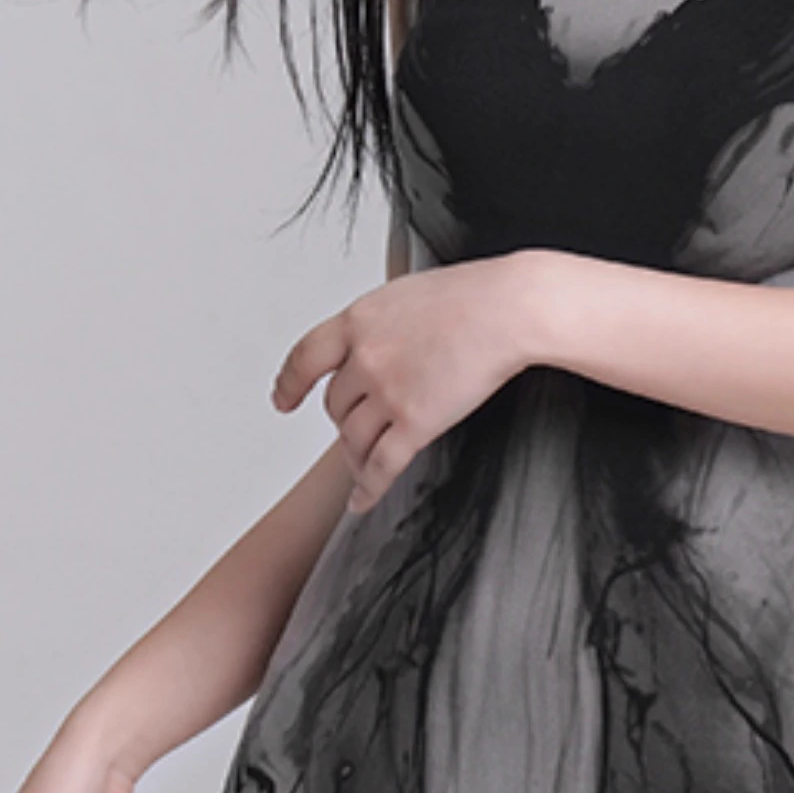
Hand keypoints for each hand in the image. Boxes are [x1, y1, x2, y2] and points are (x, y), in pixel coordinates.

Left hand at [272, 252, 550, 511]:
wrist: (509, 309)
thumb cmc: (473, 295)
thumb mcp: (406, 293)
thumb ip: (381, 321)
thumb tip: (375, 337)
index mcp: (358, 321)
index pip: (305, 358)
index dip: (290, 384)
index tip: (284, 399)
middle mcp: (365, 357)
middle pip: (335, 405)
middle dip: (345, 420)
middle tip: (356, 428)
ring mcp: (387, 392)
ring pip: (353, 438)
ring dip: (356, 456)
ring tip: (363, 465)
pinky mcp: (415, 423)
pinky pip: (381, 466)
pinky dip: (368, 488)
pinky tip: (363, 499)